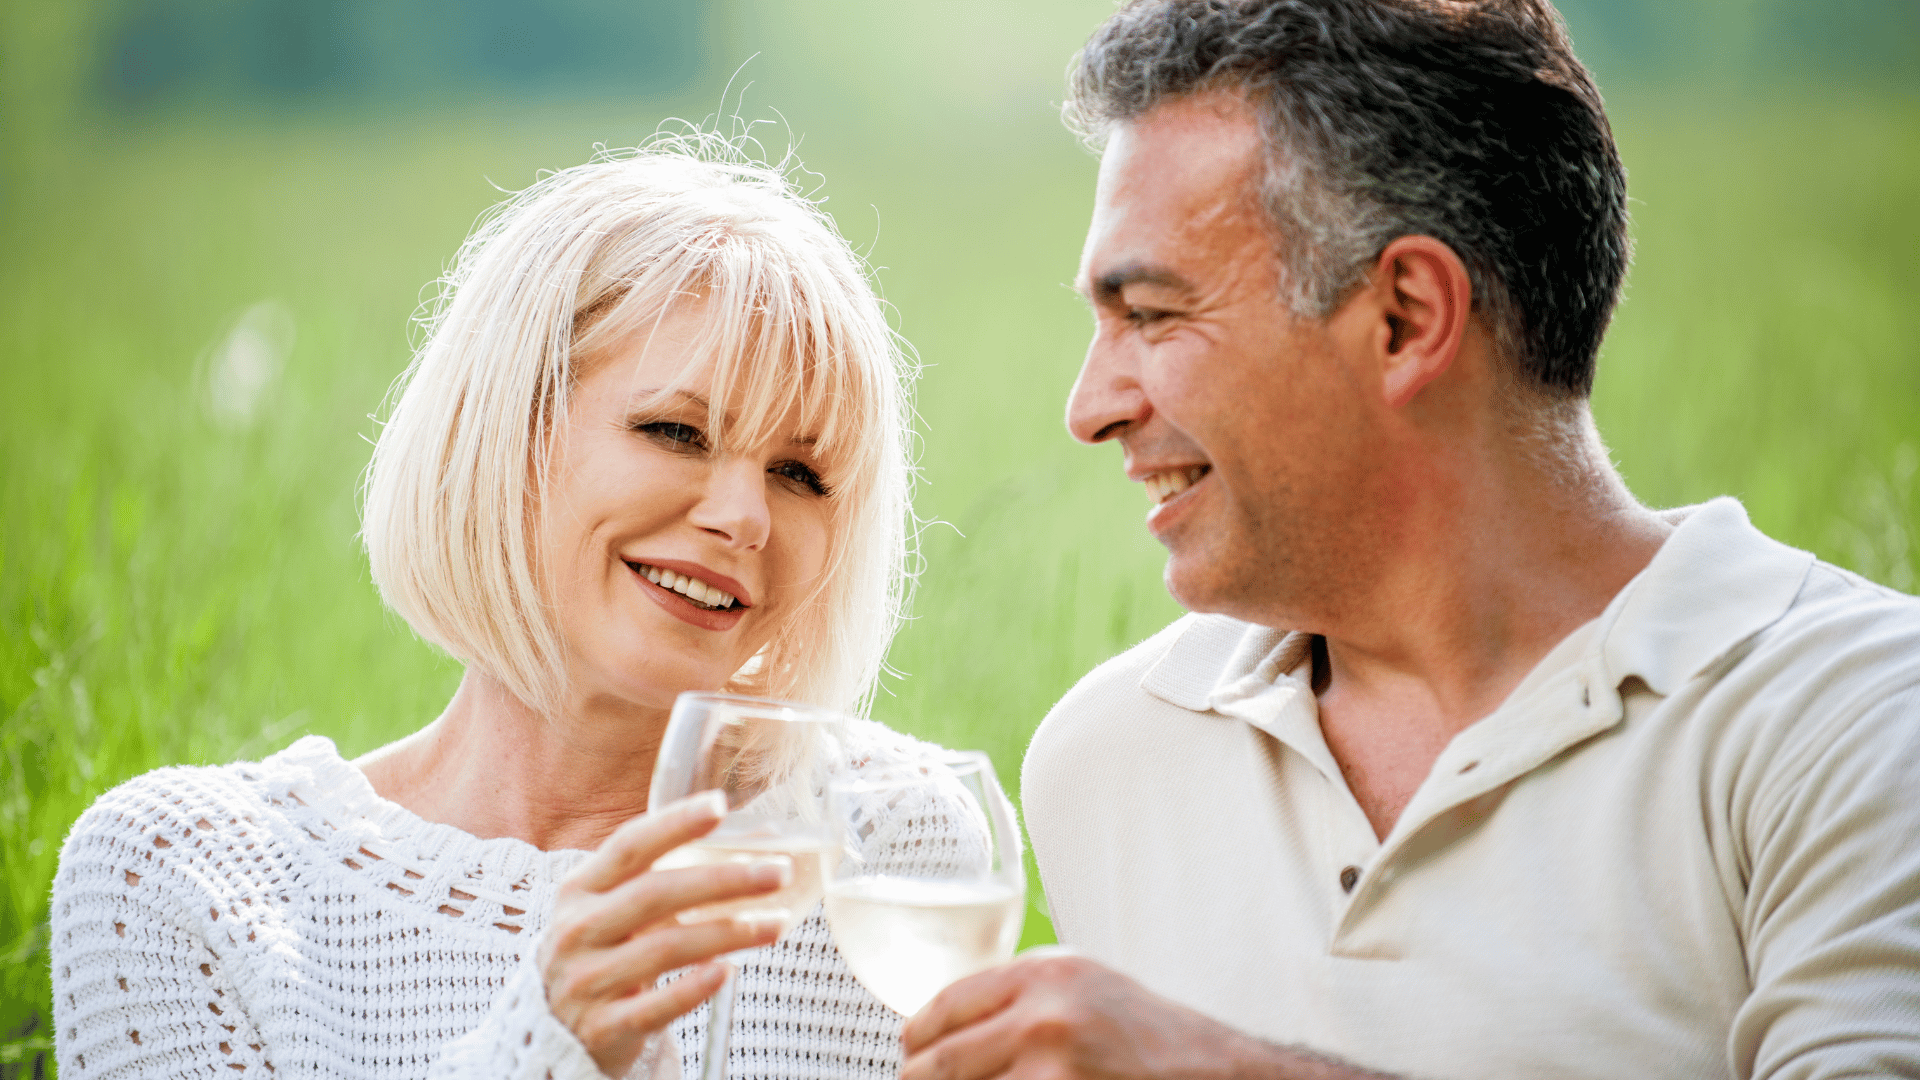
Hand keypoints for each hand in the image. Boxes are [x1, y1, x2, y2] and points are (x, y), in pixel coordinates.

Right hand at [540, 791, 789, 1077]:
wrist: (554, 1032)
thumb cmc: (600, 952)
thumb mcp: (612, 908)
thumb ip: (666, 877)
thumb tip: (759, 844)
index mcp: (580, 889)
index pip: (629, 846)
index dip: (674, 823)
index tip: (720, 805)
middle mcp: (577, 930)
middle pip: (655, 894)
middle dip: (723, 880)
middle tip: (778, 872)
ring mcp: (586, 980)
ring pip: (665, 948)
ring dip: (729, 933)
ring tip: (777, 924)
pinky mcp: (603, 1027)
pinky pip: (654, 1006)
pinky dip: (693, 988)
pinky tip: (727, 972)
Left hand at [901, 951, 1387, 1079]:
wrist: (1220, 1074)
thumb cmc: (1155, 1039)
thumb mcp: (1084, 991)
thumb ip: (1017, 999)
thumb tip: (940, 1035)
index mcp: (1041, 974)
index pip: (938, 1012)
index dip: (915, 1045)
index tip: (911, 1057)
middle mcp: (1041, 1015)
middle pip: (934, 1066)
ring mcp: (1050, 1069)